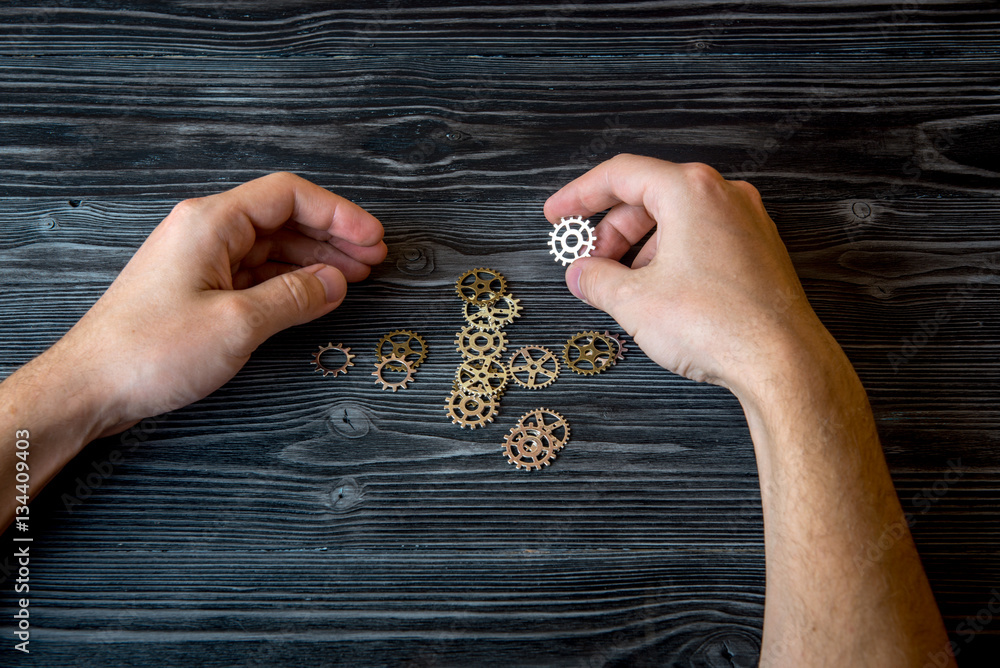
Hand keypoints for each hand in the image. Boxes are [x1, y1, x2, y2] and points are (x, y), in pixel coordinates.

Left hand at [48, 172, 385, 436]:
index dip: (338, 214)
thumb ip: (294, 297)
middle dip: (332, 237)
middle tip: (373, 259)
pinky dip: (290, 282)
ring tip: (354, 277)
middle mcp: (206, 232)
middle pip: (284, 219)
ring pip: (273, 248)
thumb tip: (335, 282)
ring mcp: (201, 261)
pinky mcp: (199, 289)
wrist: (90, 388)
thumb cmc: (149, 352)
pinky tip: (316, 295)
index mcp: (211, 222)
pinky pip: (256, 274)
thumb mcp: (237, 324)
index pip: (288, 196)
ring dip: (315, 261)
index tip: (372, 238)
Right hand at [544, 153, 829, 399]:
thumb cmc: (717, 323)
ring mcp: (747, 223)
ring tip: (619, 285)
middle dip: (610, 231)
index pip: (621, 175)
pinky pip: (702, 239)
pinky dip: (671, 256)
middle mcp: (724, 196)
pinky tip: (656, 291)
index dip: (579, 196)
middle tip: (586, 262)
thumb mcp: (634, 301)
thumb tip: (582, 274)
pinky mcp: (758, 252)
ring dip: (640, 247)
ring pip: (677, 220)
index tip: (557, 215)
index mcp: (691, 190)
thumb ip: (597, 279)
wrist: (782, 362)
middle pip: (649, 197)